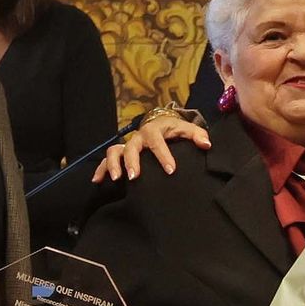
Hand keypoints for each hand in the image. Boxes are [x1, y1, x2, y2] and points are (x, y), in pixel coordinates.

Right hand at [93, 113, 210, 182]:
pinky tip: (97, 181)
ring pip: (115, 151)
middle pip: (131, 147)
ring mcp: (128, 145)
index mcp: (154, 131)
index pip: (158, 143)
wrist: (159, 124)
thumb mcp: (186, 129)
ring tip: (117, 179)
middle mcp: (138, 137)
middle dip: (132, 161)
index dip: (163, 156)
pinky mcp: (121, 153)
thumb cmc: (174, 130)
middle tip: (135, 177)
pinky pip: (107, 160)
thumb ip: (198, 135)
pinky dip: (101, 169)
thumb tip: (207, 145)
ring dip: (114, 165)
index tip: (170, 170)